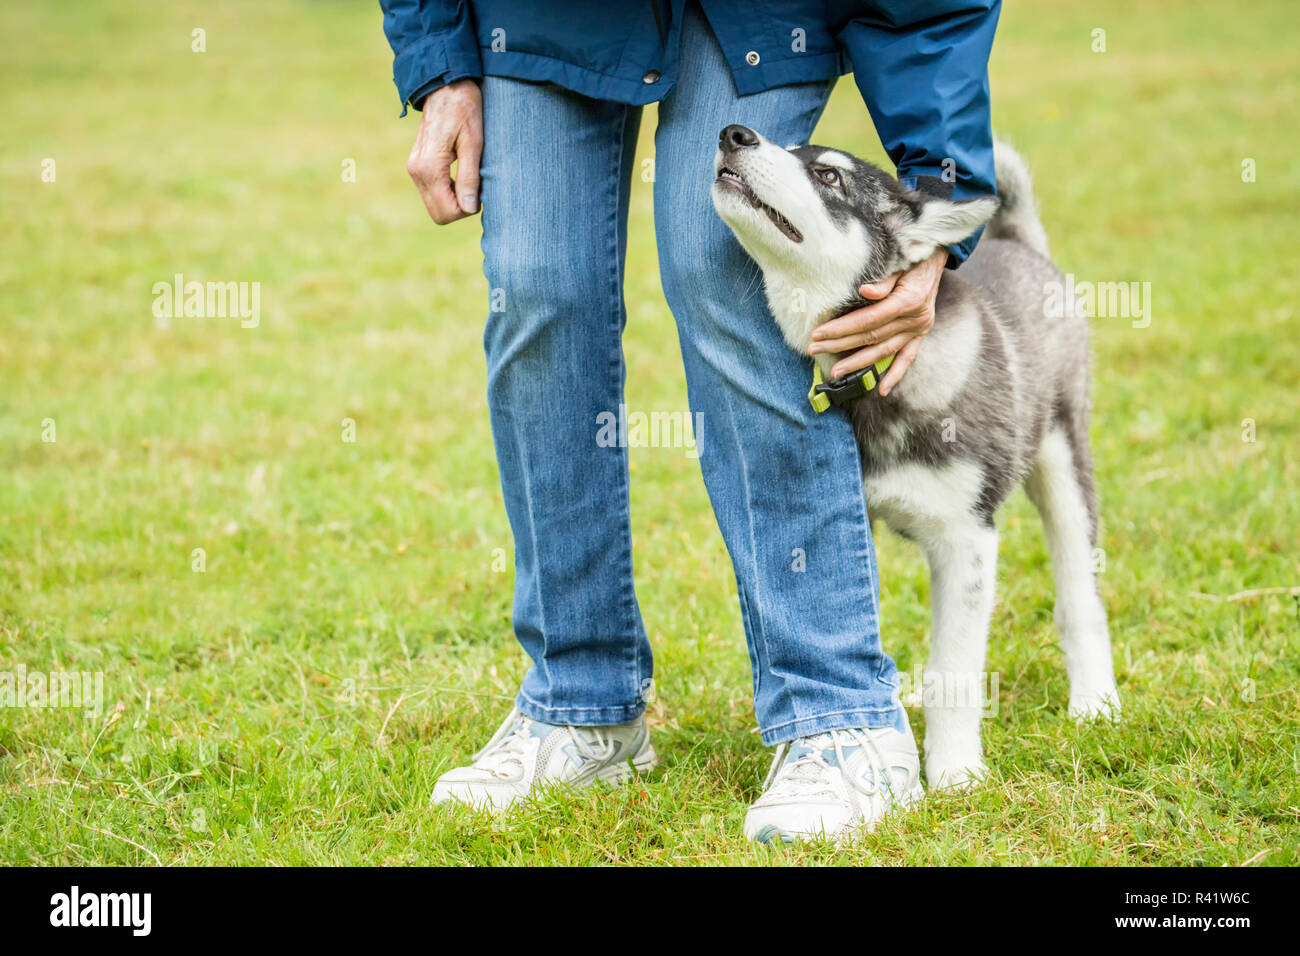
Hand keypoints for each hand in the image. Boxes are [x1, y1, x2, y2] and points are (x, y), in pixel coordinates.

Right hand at [406, 79, 482, 223]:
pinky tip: (460, 174)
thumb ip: (469, 177)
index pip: (447, 212)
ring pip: (435, 205)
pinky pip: (432, 192)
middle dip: (460, 208)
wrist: (446, 86)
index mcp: (429, 168)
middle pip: (438, 214)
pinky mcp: (417, 166)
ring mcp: (414, 169)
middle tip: (476, 187)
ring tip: (469, 177)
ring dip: (455, 200)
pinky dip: (448, 191)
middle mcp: (417, 171)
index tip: (479, 189)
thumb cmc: (464, 110)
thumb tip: (469, 209)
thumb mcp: (473, 143)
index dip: (467, 208)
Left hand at [808, 248, 947, 395]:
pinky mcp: (920, 334)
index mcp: (908, 301)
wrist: (935, 254)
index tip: (818, 333)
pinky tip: (882, 390)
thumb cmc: (912, 255)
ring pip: (884, 351)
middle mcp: (915, 319)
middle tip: (814, 349)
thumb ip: (884, 280)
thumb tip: (864, 292)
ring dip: (858, 363)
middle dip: (840, 345)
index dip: (842, 328)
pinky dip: (895, 374)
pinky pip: (907, 358)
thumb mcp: (899, 261)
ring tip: (835, 372)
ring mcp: (918, 329)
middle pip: (871, 337)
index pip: (868, 320)